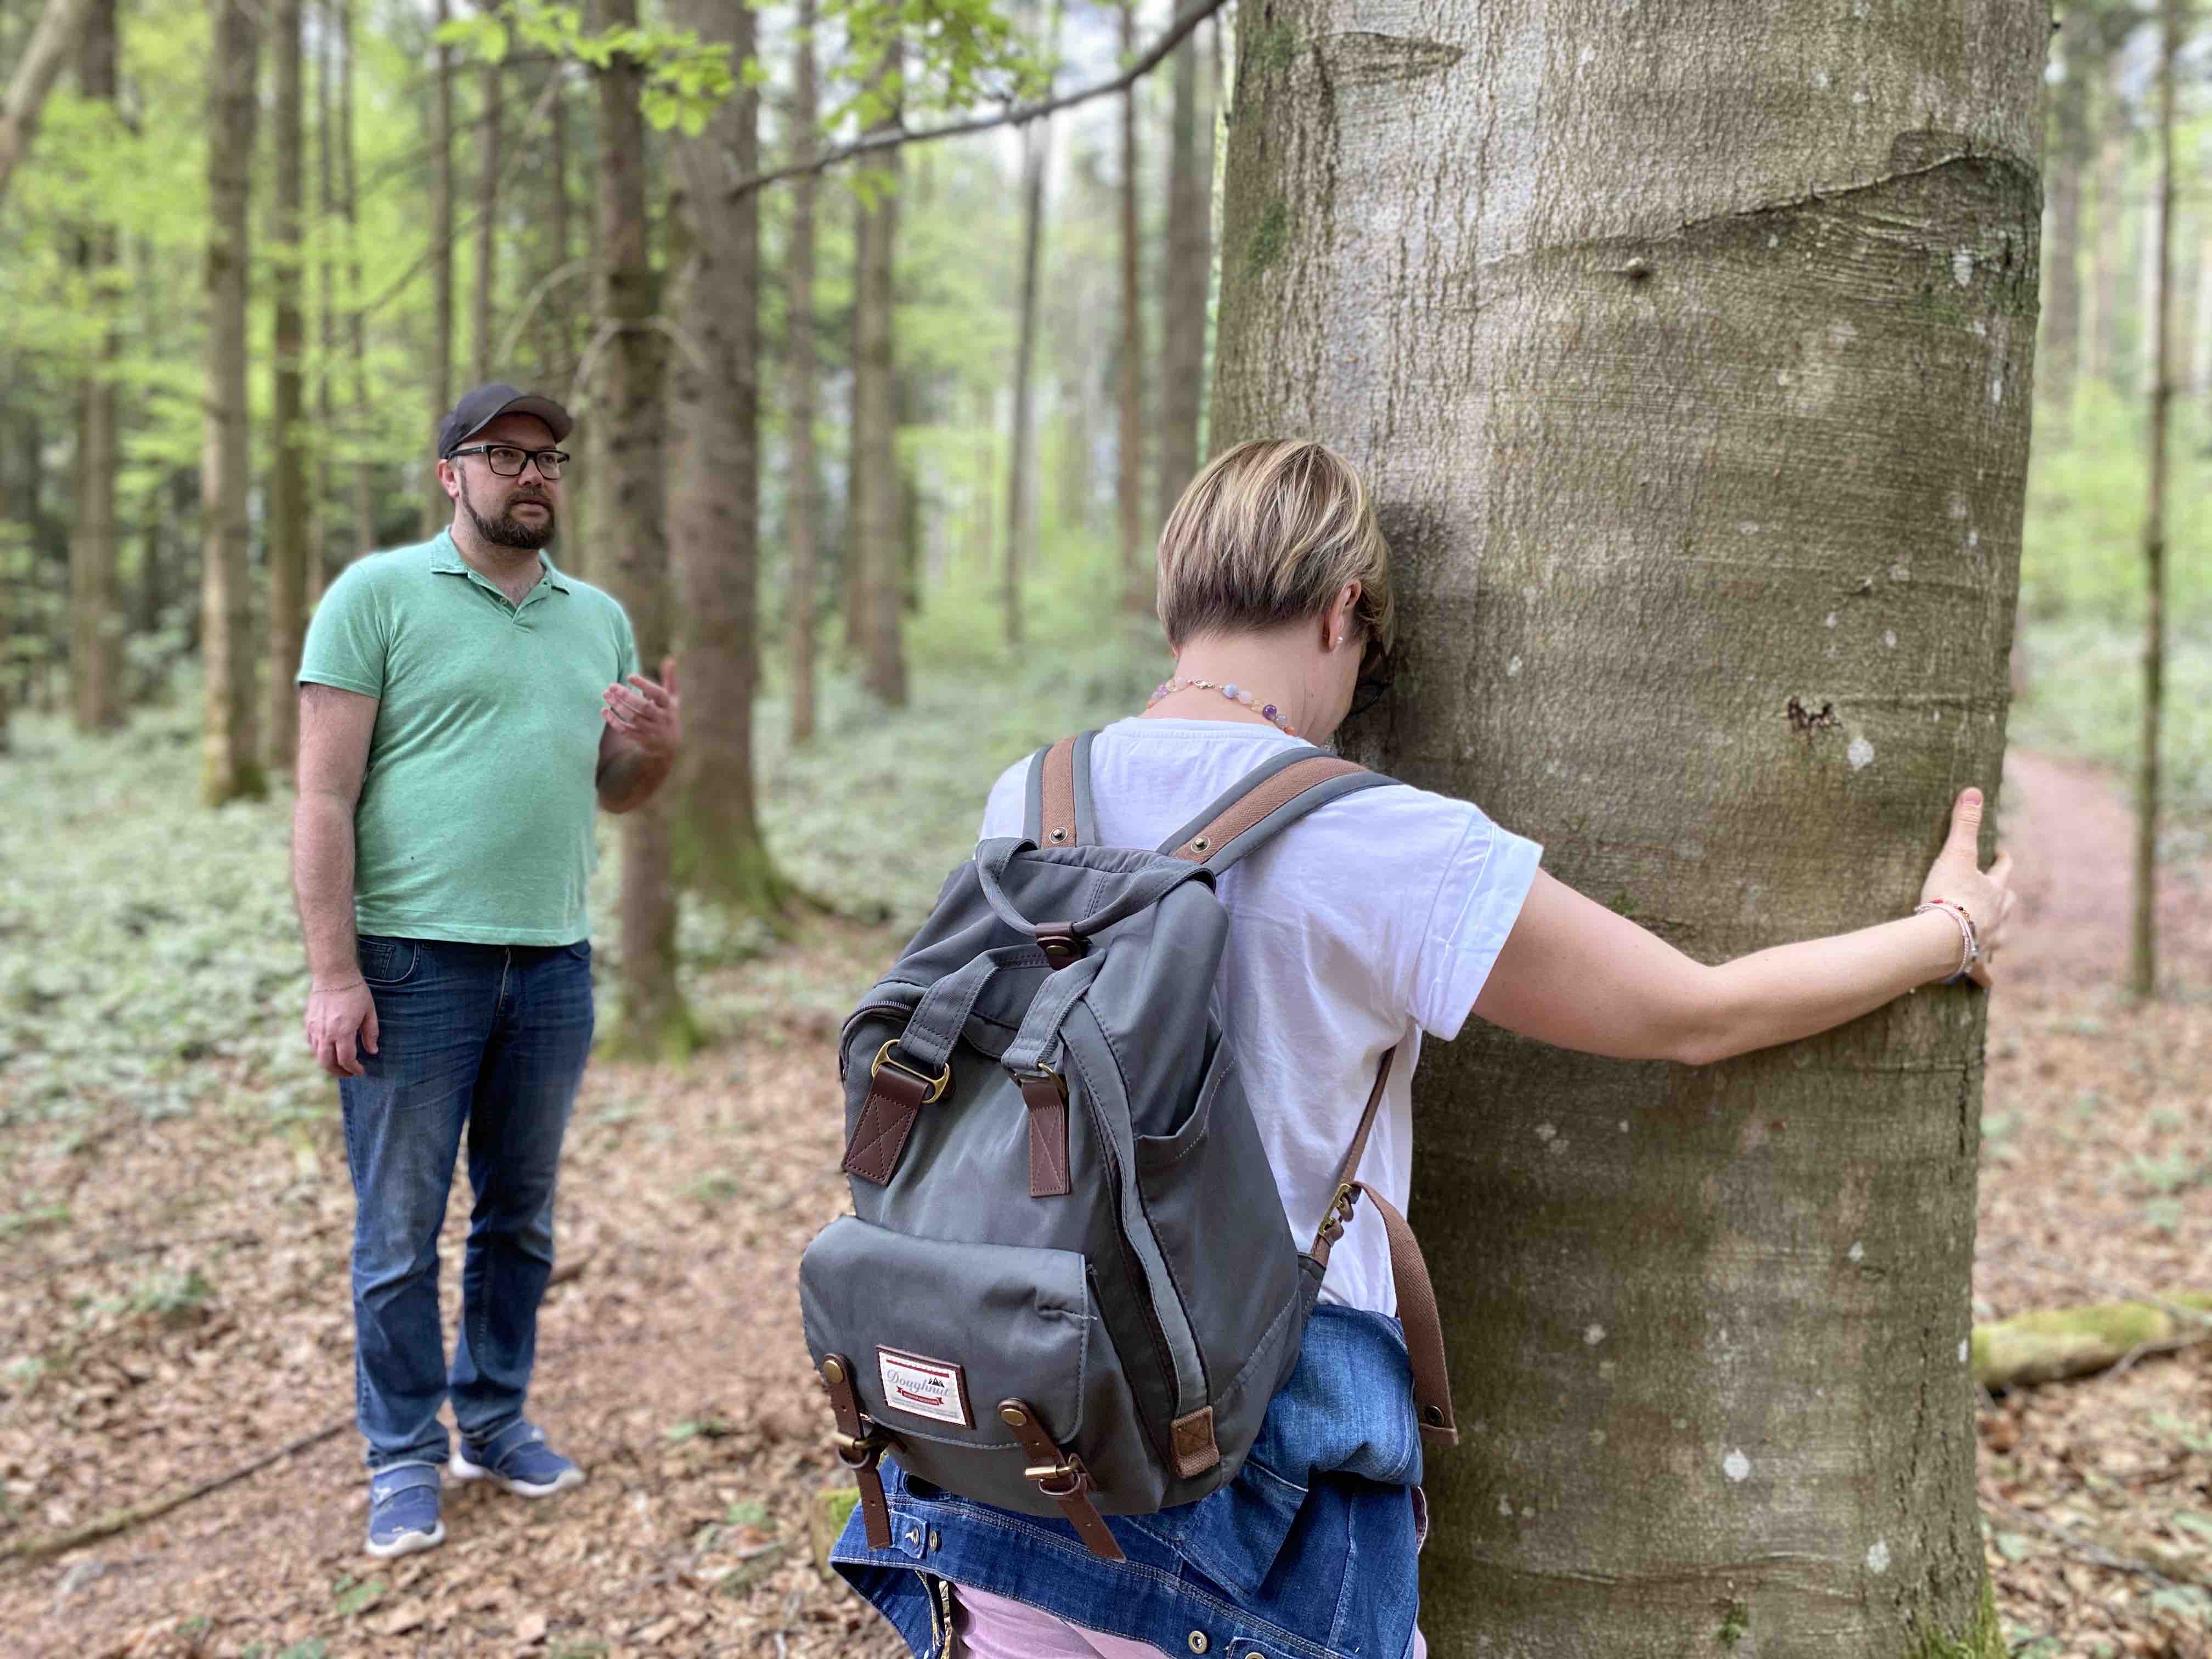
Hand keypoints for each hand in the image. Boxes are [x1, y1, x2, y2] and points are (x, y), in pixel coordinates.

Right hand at [306, 976, 378, 1076]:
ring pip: (317, 1055)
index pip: (346, 1059)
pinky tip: (329, 1050)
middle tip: (349, 1073)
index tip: (361, 1071)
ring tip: (339, 1064)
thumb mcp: (369, 1012)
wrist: (333, 974)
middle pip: (327, 1063)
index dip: (354, 1069)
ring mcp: (314, 1028)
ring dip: (328, 1063)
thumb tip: (372, 1051)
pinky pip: (311, 1043)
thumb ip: (371, 1033)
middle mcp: (325, 1033)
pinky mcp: (308, 1022)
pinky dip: (320, 1051)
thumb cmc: (355, 992)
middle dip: (339, 1072)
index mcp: (343, 1031)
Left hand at [602, 655, 681, 759]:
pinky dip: (614, 722)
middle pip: (644, 707)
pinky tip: (604, 711)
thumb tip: (669, 659)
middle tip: (611, 686)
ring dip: (618, 706)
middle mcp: (662, 719)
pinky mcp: (641, 739)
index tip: (630, 676)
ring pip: (633, 718)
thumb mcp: (673, 698)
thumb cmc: (668, 714)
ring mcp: (651, 730)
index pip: (658, 694)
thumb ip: (670, 679)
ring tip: (606, 694)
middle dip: (627, 696)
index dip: (645, 685)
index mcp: (669, 706)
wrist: (670, 746)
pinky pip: (625, 731)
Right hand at [1919, 787, 2016, 987]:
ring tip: (1992, 931)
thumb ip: (1964, 823)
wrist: (1941, 938)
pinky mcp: (1973, 962)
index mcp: (1994, 890)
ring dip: (1997, 931)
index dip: (2002, 859)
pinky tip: (1987, 983)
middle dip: (2005, 896)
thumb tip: (1975, 790)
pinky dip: (1984, 975)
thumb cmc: (1948, 895)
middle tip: (1998, 891)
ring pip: (2000, 935)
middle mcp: (1998, 916)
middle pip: (2008, 903)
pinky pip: (1983, 971)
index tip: (2001, 852)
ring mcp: (1988, 940)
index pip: (2003, 869)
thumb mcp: (1956, 854)